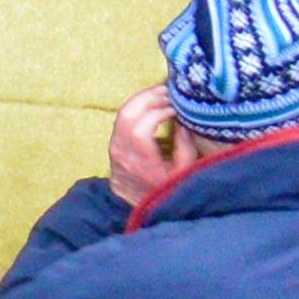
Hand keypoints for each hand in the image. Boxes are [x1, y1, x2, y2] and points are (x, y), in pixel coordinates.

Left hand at [107, 86, 178, 207]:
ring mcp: (114, 150)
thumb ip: (185, 143)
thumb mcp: (185, 170)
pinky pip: (121, 121)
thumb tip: (184, 117)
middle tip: (169, 91)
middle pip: (127, 115)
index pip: (141, 128)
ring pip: (121, 115)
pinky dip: (136, 108)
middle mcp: (122, 155)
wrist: (143, 207)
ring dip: (141, 100)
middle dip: (148, 97)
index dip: (159, 111)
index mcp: (140, 163)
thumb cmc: (170, 189)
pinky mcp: (113, 147)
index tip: (177, 107)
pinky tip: (152, 103)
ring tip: (162, 93)